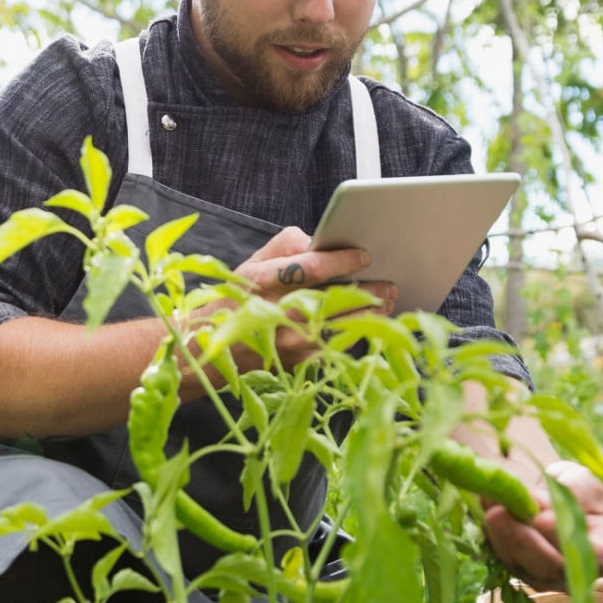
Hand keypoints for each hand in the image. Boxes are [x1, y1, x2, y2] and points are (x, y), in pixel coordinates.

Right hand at [210, 226, 395, 369]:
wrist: (212, 351)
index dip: (342, 260)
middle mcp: (276, 313)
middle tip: (390, 282)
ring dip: (371, 313)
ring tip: (388, 300)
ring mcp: (289, 341)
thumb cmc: (236, 300)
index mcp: (261, 282)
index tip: (365, 256)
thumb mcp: (251, 264)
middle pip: (334, 298)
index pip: (311, 267)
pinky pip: (337, 344)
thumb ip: (285, 246)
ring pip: (343, 325)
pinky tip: (371, 322)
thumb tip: (320, 241)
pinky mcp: (298, 362)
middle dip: (368, 290)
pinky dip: (357, 332)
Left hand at [481, 459, 602, 590]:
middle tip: (498, 512)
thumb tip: (538, 505)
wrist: (554, 500)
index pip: (590, 556)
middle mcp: (576, 575)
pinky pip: (502, 557)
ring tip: (487, 502)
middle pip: (548, 567)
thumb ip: (571, 490)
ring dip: (499, 534)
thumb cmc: (577, 491)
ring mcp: (544, 579)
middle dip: (520, 539)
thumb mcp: (583, 481)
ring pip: (519, 564)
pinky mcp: (516, 571)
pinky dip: (489, 532)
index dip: (564, 540)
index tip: (539, 518)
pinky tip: (483, 505)